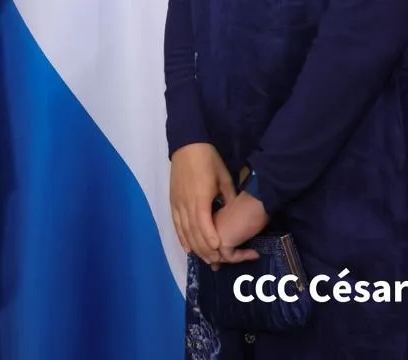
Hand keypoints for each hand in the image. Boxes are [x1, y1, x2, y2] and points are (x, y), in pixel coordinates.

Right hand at [169, 142, 235, 265]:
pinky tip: (187, 248)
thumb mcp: (224, 178)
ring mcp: (177, 203)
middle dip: (204, 249)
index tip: (219, 251)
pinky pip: (176, 224)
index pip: (203, 224)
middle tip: (216, 262)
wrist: (187, 145)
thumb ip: (229, 198)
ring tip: (204, 259)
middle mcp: (185, 203)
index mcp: (200, 197)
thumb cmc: (208, 160)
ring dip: (194, 246)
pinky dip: (181, 238)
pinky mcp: (172, 201)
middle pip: (193, 232)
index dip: (211, 239)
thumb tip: (235, 214)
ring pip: (184, 231)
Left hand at [213, 191, 266, 263]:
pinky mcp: (223, 240)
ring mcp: (213, 233)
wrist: (256, 201)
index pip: (204, 240)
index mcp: (209, 220)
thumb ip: (230, 234)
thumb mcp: (236, 223)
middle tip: (218, 268)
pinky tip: (254, 254)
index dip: (208, 252)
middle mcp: (207, 227)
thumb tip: (229, 249)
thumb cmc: (250, 207)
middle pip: (208, 250)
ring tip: (248, 255)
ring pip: (217, 255)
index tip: (215, 261)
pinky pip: (230, 257)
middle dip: (214, 260)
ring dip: (233, 259)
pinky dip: (243, 257)